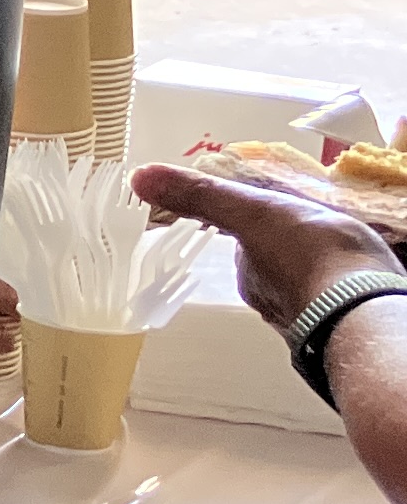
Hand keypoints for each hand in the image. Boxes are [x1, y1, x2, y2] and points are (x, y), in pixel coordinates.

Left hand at [131, 161, 399, 330]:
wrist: (365, 307)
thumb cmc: (309, 255)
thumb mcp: (254, 212)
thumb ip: (202, 195)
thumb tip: (139, 177)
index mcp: (252, 278)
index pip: (249, 249)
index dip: (262, 231)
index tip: (279, 221)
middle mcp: (276, 303)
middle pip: (280, 268)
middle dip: (293, 251)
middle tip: (315, 233)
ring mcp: (313, 316)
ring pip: (312, 285)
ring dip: (323, 271)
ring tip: (344, 256)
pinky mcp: (349, 326)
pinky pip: (344, 302)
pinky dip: (349, 289)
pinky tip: (363, 281)